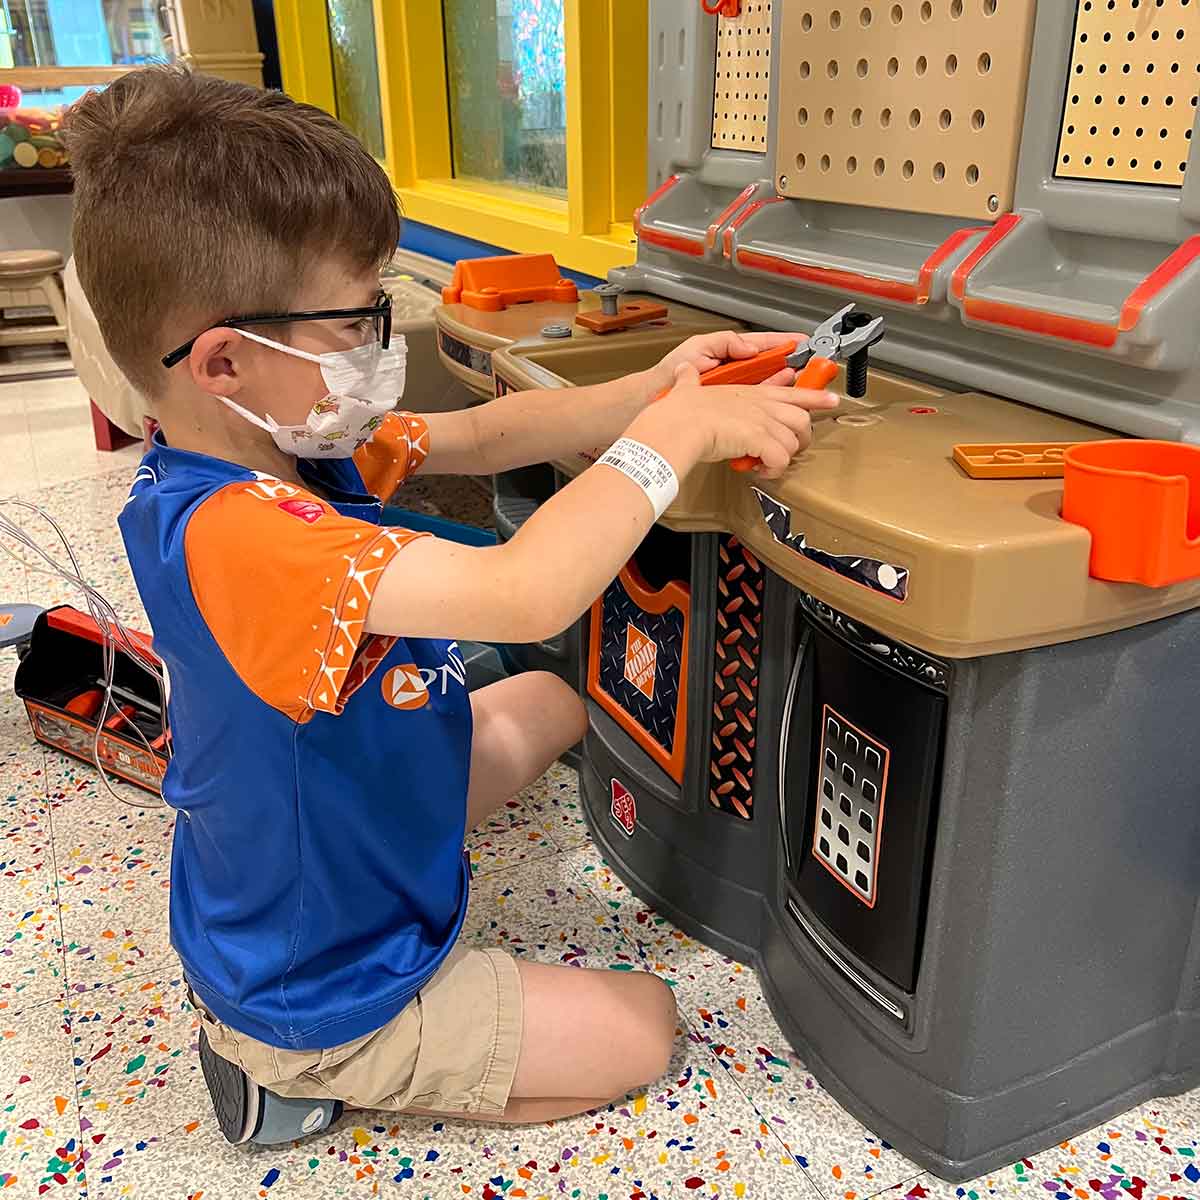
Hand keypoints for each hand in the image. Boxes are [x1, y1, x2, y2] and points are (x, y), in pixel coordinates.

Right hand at [630, 362, 838, 479]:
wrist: (677, 425)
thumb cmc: (680, 411)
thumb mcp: (687, 386)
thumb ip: (689, 379)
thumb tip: (684, 371)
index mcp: (749, 393)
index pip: (791, 391)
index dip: (815, 397)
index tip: (831, 400)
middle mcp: (761, 406)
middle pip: (801, 419)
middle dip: (800, 439)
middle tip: (789, 451)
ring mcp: (762, 422)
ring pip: (794, 441)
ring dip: (784, 458)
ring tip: (769, 465)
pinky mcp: (759, 440)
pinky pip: (781, 459)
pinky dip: (774, 470)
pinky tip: (762, 472)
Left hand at [638, 330, 802, 400]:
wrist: (655, 400)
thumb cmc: (670, 374)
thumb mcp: (696, 347)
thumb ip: (724, 342)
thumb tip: (749, 347)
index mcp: (731, 352)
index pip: (764, 344)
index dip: (785, 342)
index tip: (803, 342)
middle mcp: (737, 372)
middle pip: (772, 368)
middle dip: (794, 368)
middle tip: (813, 370)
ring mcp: (736, 391)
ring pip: (769, 390)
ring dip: (786, 389)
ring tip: (803, 386)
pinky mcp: (732, 411)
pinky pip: (757, 409)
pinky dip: (770, 410)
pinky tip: (780, 409)